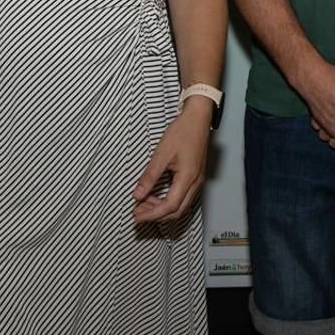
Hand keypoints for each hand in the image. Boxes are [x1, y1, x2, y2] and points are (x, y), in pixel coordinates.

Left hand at [133, 101, 213, 223]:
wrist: (197, 119)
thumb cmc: (183, 131)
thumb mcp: (161, 154)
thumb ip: (149, 177)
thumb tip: (138, 194)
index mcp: (188, 178)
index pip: (169, 206)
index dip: (152, 215)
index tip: (137, 215)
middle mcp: (195, 183)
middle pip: (176, 211)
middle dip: (156, 215)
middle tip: (138, 213)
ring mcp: (196, 180)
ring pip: (180, 205)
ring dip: (161, 208)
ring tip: (144, 203)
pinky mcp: (195, 177)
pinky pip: (182, 196)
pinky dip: (168, 200)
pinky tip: (155, 195)